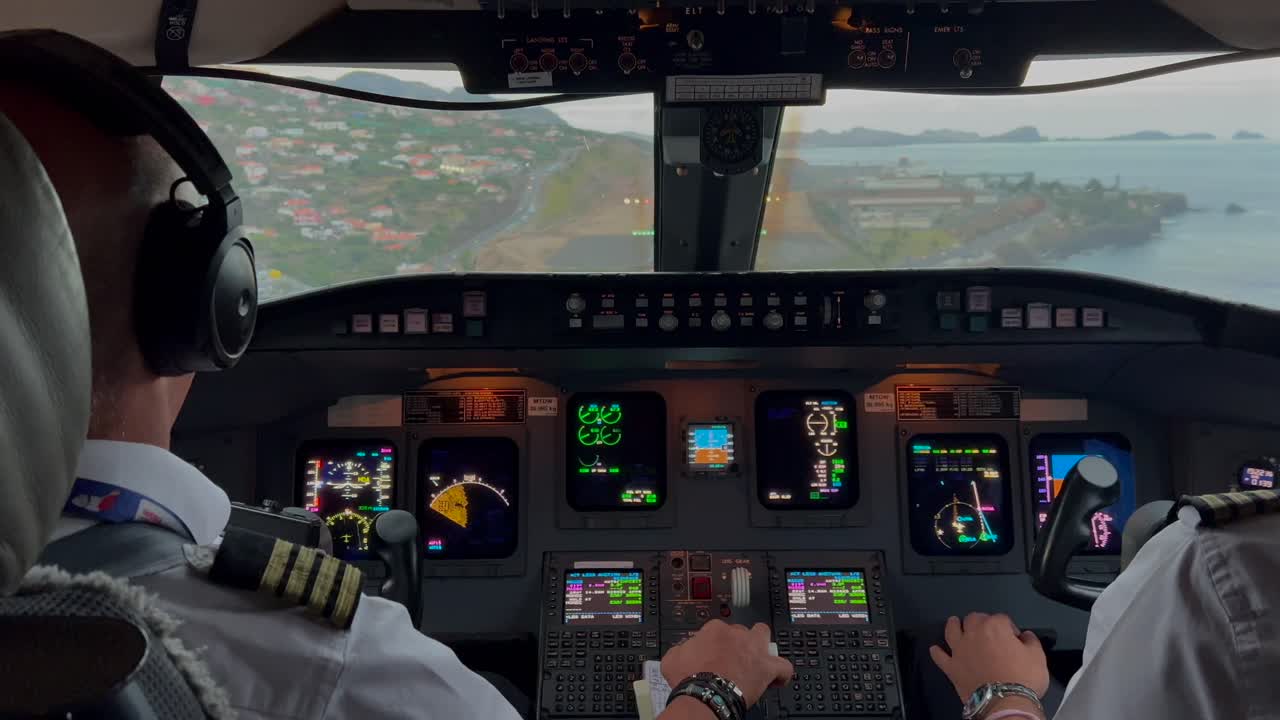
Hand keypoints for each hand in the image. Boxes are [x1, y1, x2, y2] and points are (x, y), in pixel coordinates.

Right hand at [660, 620, 793, 705]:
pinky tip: (776, 679)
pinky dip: (781, 673)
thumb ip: (681, 647)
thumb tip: (684, 648)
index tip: (713, 653)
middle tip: (732, 657)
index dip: (716, 642)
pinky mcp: (766, 668)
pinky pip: (783, 666)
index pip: (718, 629)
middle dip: (738, 640)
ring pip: (764, 635)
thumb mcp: (672, 657)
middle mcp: (736, 634)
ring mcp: (754, 649)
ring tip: (756, 658)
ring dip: (761, 645)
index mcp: (714, 629)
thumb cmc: (688, 679)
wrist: (705, 695)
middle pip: (741, 630)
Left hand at [929, 613, 1049, 701]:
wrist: (1005, 703)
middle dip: (981, 621)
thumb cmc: (1022, 679)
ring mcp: (960, 650)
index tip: (1014, 637)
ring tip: (954, 622)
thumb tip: (1026, 636)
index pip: (1002, 619)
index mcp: (995, 627)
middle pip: (974, 619)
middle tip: (987, 629)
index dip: (1010, 627)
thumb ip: (1031, 641)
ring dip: (953, 625)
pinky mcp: (951, 667)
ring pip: (951, 630)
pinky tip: (935, 649)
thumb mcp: (1038, 657)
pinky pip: (940, 656)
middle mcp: (973, 634)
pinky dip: (937, 652)